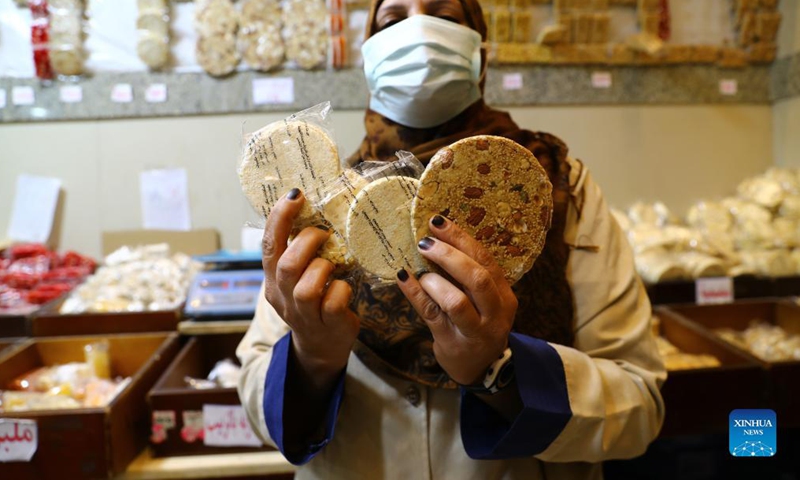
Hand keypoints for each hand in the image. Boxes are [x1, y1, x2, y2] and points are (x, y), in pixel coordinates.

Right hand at [262, 188, 359, 381]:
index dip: (279, 218)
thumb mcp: (298, 277)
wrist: (320, 347)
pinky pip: (333, 302)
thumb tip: (313, 209)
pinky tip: (344, 287)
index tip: (295, 195)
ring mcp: (304, 314)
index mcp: (273, 280)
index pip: (269, 245)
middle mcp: (283, 297)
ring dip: (323, 267)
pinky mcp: (328, 325)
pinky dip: (341, 289)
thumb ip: (299, 251)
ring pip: (307, 287)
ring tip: (332, 265)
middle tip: (323, 234)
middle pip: (286, 265)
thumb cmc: (313, 301)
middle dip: (307, 242)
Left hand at [396, 215, 516, 385]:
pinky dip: (415, 293)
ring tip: (421, 271)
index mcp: (504, 296)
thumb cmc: (478, 324)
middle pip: (477, 278)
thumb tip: (439, 238)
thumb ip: (469, 276)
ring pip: (456, 302)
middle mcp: (495, 313)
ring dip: (434, 281)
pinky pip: (431, 315)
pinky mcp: (452, 343)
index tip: (438, 221)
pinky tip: (403, 278)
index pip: (486, 261)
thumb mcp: (485, 301)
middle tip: (425, 242)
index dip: (461, 239)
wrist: (480, 368)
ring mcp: (474, 331)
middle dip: (449, 255)